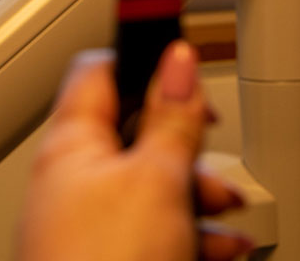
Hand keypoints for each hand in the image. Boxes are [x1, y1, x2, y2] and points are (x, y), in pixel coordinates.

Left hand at [16, 40, 252, 260]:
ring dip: (199, 197)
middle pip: (138, 133)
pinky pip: (155, 235)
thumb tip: (177, 58)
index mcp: (73, 143)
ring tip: (227, 213)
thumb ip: (171, 117)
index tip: (187, 70)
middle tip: (211, 155)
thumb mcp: (156, 181)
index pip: (103, 69)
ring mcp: (89, 229)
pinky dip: (191, 237)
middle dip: (186, 145)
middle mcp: (75, 182)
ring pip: (154, 190)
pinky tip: (220, 249)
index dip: (147, 60)